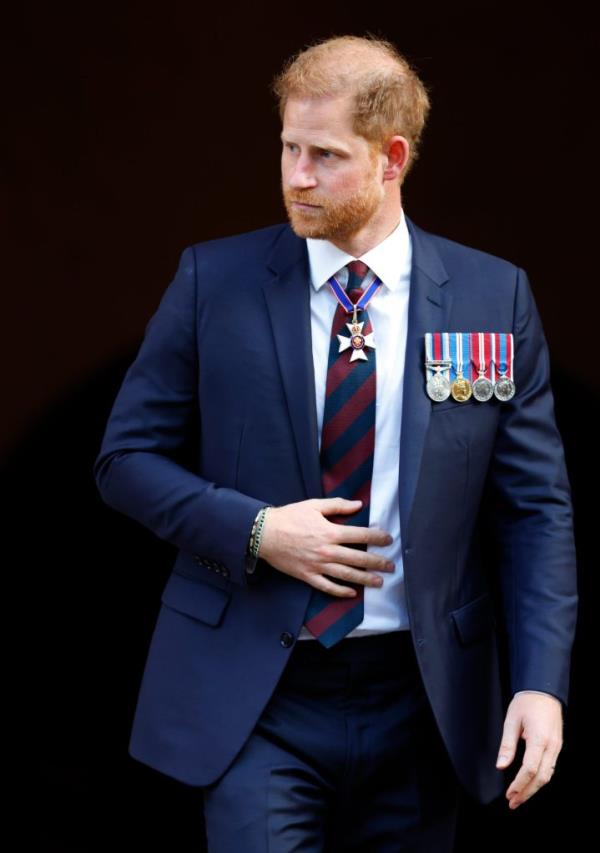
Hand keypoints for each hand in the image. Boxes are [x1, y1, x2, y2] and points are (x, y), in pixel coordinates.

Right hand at [258, 497, 394, 594]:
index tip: (388, 540)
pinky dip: (341, 591)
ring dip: (365, 579)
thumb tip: (358, 505)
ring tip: (379, 582)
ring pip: (347, 575)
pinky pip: (327, 586)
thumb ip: (338, 505)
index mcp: (330, 532)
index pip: (361, 535)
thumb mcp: (314, 505)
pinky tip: (352, 593)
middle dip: (377, 562)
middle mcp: (327, 551)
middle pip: (359, 558)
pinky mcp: (307, 576)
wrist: (264, 534)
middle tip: (391, 566)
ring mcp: (318, 566)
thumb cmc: (289, 517)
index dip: (377, 537)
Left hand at [496, 692, 562, 808]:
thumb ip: (507, 745)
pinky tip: (530, 784)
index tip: (509, 794)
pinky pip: (550, 767)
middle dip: (527, 792)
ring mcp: (556, 747)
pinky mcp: (557, 746)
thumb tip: (501, 766)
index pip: (530, 770)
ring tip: (520, 797)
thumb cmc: (527, 702)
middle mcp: (551, 746)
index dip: (519, 785)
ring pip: (548, 775)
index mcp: (539, 739)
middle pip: (541, 778)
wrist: (544, 690)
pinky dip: (540, 779)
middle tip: (513, 802)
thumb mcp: (511, 720)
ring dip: (534, 788)